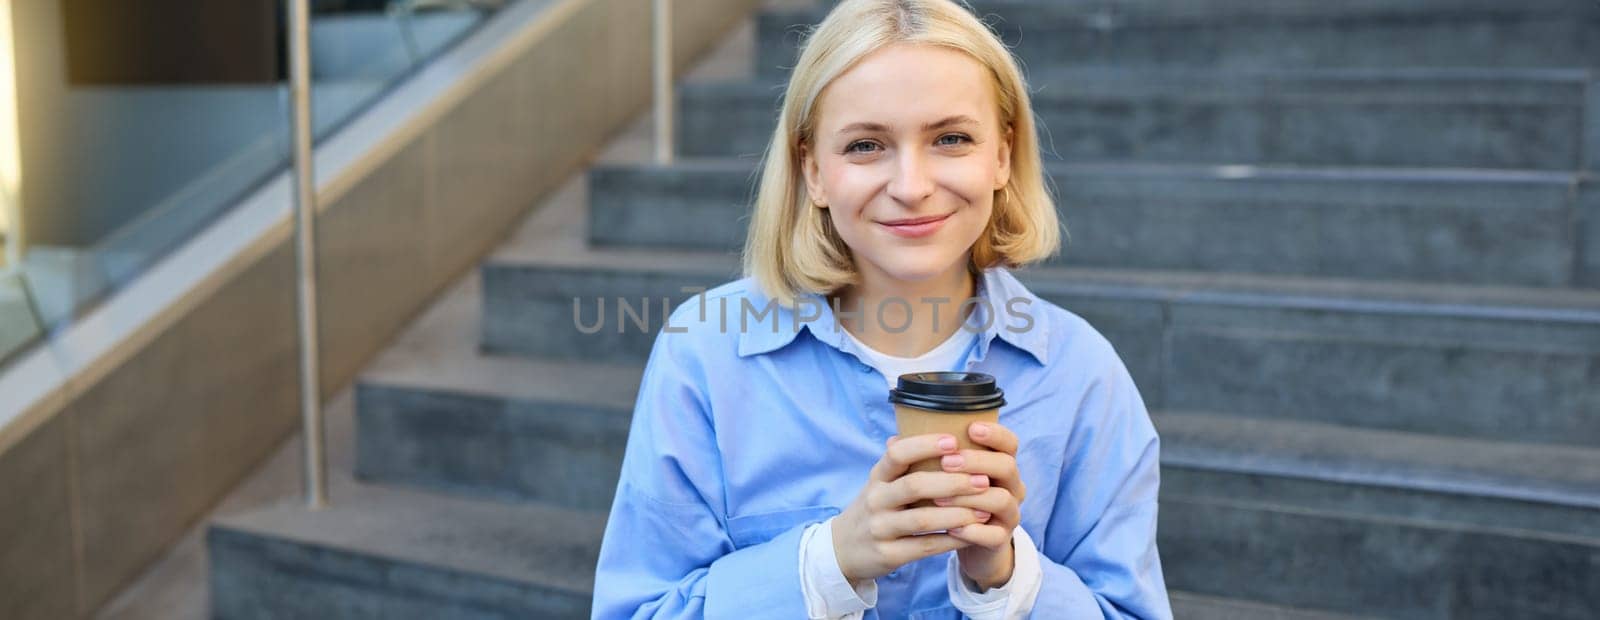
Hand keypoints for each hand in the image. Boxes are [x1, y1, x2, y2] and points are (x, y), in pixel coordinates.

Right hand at [832, 433, 994, 581]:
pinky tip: (972, 534)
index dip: (925, 445)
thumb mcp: (879, 482)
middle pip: (915, 486)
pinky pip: (925, 546)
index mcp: (877, 477)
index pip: (897, 454)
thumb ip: (900, 460)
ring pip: (923, 519)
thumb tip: (922, 423)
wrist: (844, 550)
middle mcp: (875, 500)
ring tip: (985, 511)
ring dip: (958, 514)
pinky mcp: (888, 555)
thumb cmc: (874, 508)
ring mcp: (880, 529)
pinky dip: (951, 540)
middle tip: (983, 480)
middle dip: (952, 482)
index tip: (953, 440)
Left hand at [940, 421, 1025, 589]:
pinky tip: (952, 530)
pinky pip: (993, 535)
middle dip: (977, 462)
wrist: (971, 544)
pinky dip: (973, 531)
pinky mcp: (1002, 540)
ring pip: (1000, 499)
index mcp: (999, 464)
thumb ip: (929, 459)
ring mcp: (1009, 514)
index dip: (994, 433)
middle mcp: (1011, 487)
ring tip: (939, 499)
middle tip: (947, 461)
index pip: (1009, 442)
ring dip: (968, 497)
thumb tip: (891, 441)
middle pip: (1006, 466)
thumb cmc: (953, 502)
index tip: (971, 427)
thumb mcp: (945, 478)